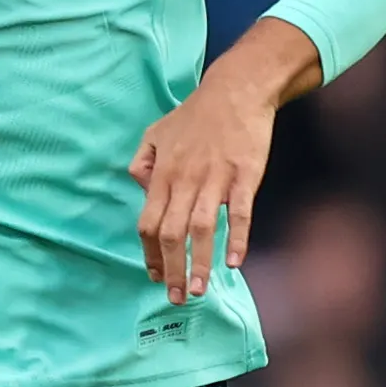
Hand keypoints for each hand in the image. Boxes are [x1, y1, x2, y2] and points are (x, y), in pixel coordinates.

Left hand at [128, 19, 322, 301]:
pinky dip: (236, 238)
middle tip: (175, 297)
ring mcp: (215, 178)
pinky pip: (239, 212)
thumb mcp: (156, 132)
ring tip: (197, 290)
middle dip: (170, 269)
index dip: (149, 253)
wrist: (237, 88)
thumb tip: (141, 189)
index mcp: (163, 173)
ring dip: (197, 263)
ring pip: (201, 228)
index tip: (154, 275)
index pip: (148, 221)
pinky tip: (234, 262)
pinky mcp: (244, 175)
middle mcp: (185, 179)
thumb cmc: (197, 113)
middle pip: (171, 233)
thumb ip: (143, 162)